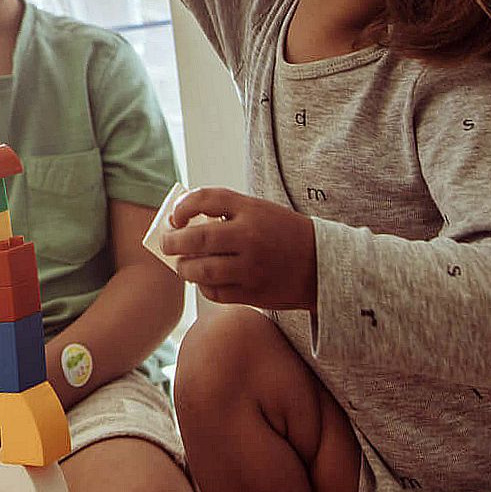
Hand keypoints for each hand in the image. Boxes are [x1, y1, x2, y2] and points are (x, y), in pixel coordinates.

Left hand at [158, 186, 318, 309]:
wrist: (323, 265)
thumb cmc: (284, 234)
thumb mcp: (260, 212)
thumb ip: (226, 212)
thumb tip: (182, 218)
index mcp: (252, 210)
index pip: (206, 199)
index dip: (183, 206)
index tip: (175, 216)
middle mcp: (250, 237)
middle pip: (196, 239)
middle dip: (172, 242)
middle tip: (167, 244)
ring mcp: (251, 267)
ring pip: (201, 270)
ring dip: (184, 268)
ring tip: (183, 265)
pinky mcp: (253, 292)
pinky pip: (215, 292)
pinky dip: (203, 286)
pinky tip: (203, 280)